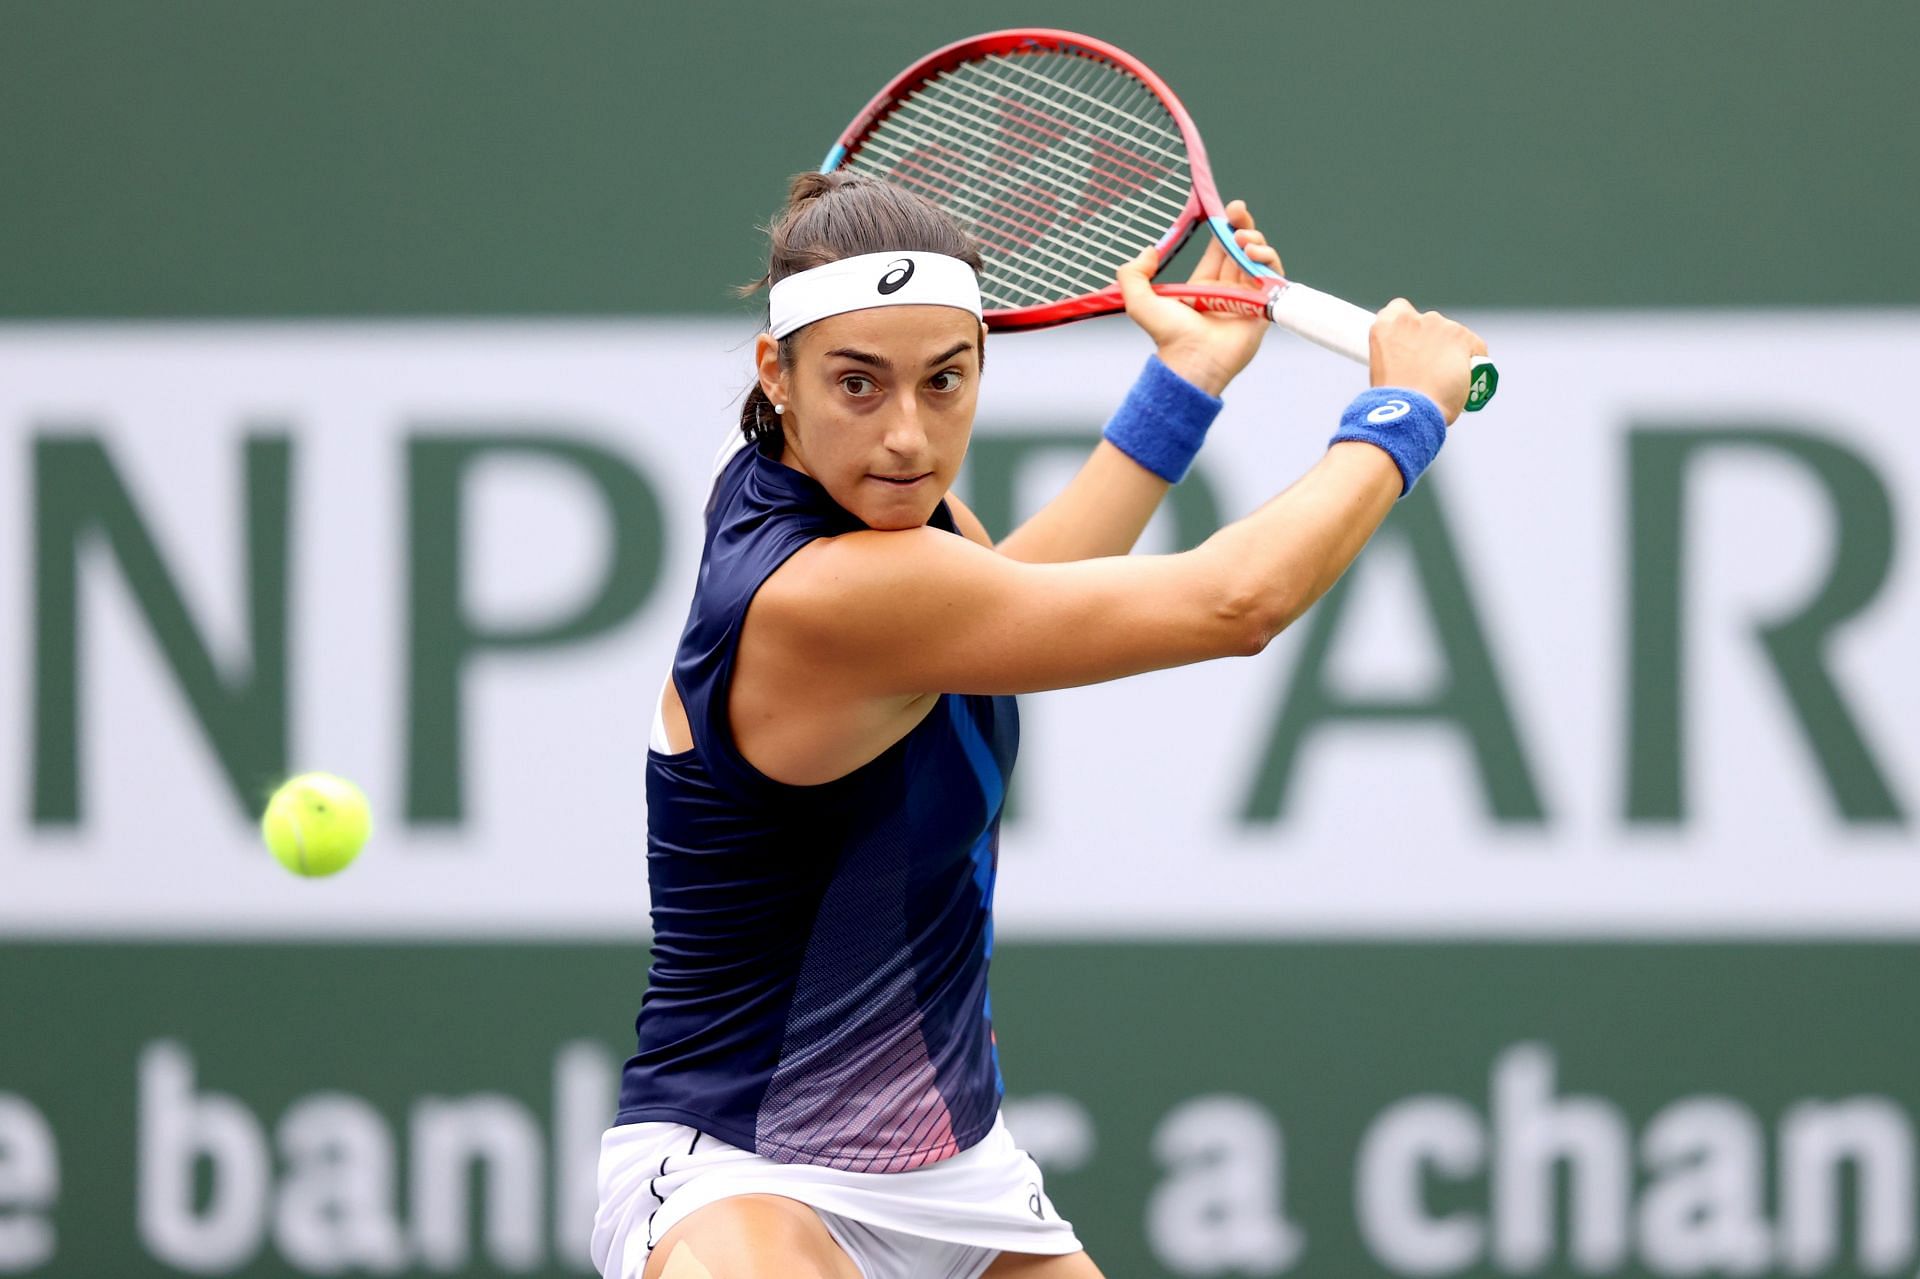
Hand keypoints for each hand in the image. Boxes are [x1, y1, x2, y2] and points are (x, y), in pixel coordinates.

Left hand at [1115, 199, 1281, 396]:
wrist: (1193, 359)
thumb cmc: (1168, 336)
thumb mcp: (1139, 301)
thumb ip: (1133, 274)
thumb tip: (1148, 250)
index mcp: (1203, 286)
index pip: (1218, 250)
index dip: (1224, 229)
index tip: (1227, 212)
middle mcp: (1228, 290)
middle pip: (1241, 249)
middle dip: (1243, 226)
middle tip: (1239, 211)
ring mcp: (1248, 298)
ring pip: (1259, 259)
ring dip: (1255, 241)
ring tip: (1243, 240)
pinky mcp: (1263, 307)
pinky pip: (1273, 277)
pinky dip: (1268, 260)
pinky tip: (1253, 254)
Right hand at [1368, 299, 1487, 424]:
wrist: (1410, 411)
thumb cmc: (1393, 401)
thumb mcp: (1383, 370)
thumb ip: (1398, 355)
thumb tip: (1414, 363)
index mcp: (1386, 325)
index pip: (1400, 310)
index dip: (1409, 329)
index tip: (1410, 346)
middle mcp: (1413, 319)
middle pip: (1430, 323)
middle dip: (1433, 341)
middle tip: (1430, 368)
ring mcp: (1439, 326)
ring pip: (1453, 334)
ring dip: (1452, 350)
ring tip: (1448, 378)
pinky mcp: (1462, 337)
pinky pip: (1475, 346)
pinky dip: (1474, 360)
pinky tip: (1467, 378)